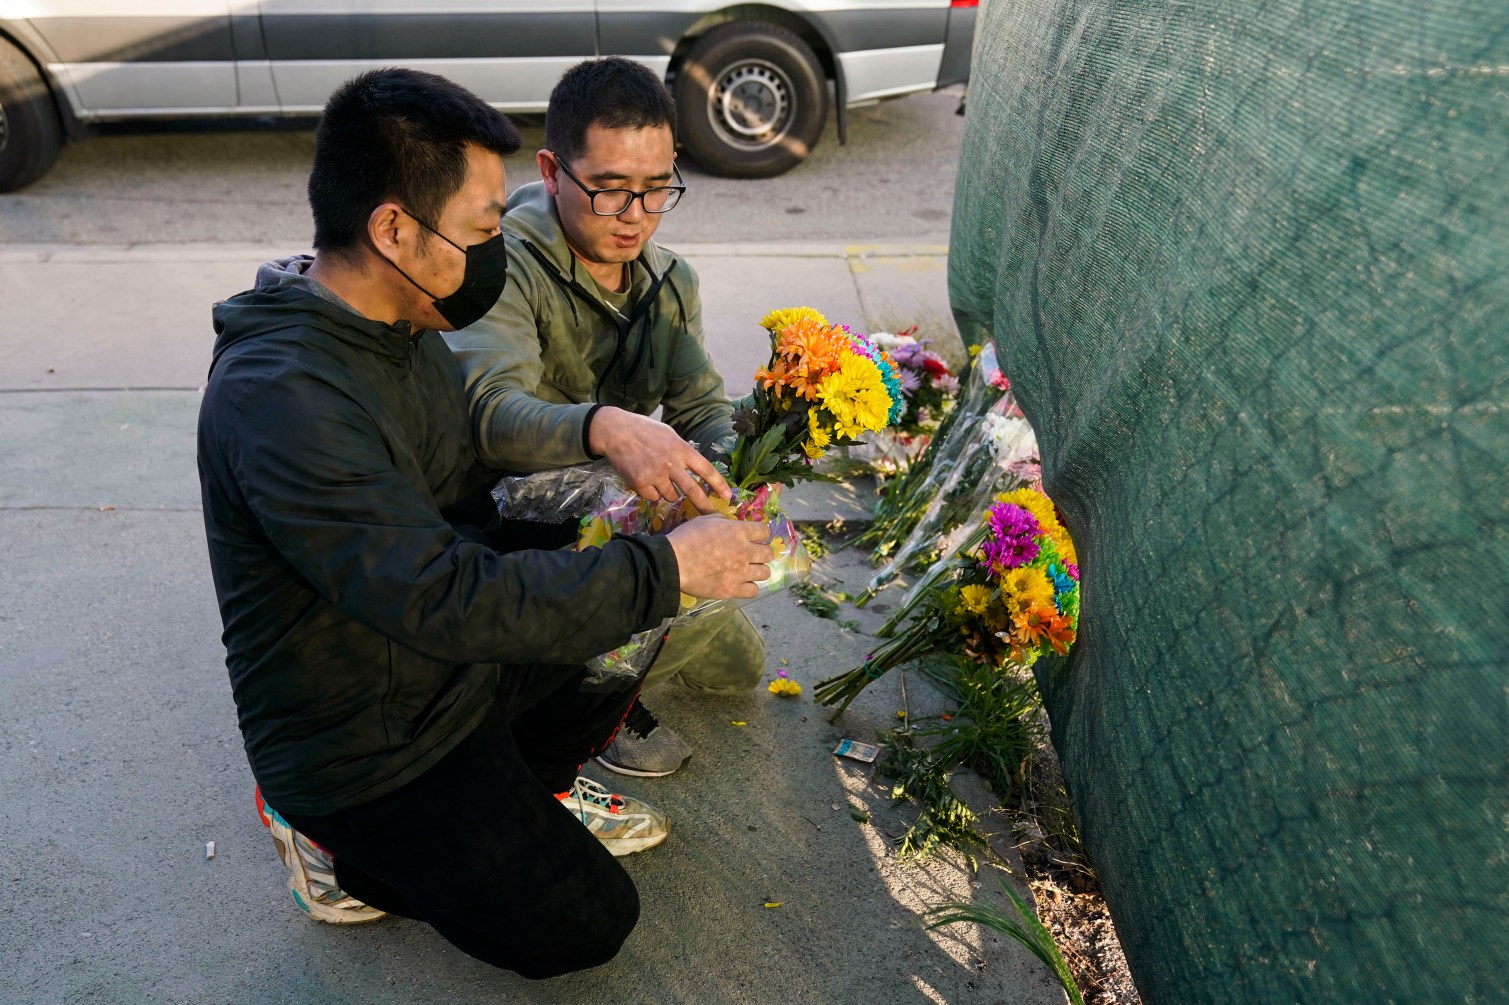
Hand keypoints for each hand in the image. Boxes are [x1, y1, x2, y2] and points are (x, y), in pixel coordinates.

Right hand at [589, 406, 731, 510]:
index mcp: (682, 449)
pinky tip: (644, 479)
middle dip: (704, 506)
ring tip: (658, 478)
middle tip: (711, 516)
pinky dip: (651, 493)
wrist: (615, 431)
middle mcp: (671, 463)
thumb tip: (694, 468)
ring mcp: (656, 474)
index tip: (727, 496)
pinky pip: (653, 498)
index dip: (719, 485)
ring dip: (669, 493)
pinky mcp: (641, 483)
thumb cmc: (644, 430)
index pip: (706, 470)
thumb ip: (682, 451)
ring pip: (671, 496)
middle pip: (693, 490)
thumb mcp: (669, 434)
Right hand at [666, 516, 773, 599]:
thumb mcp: (704, 520)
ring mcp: (740, 573)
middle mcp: (745, 552)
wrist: (674, 563)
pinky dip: (750, 587)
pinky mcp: (732, 590)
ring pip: (765, 573)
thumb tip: (730, 522)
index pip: (764, 531)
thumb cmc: (686, 538)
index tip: (756, 536)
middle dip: (763, 552)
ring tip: (749, 570)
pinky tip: (742, 584)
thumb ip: (722, 520)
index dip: (761, 533)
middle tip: (754, 554)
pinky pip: (753, 591)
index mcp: (738, 532)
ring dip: (759, 570)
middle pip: (768, 554)